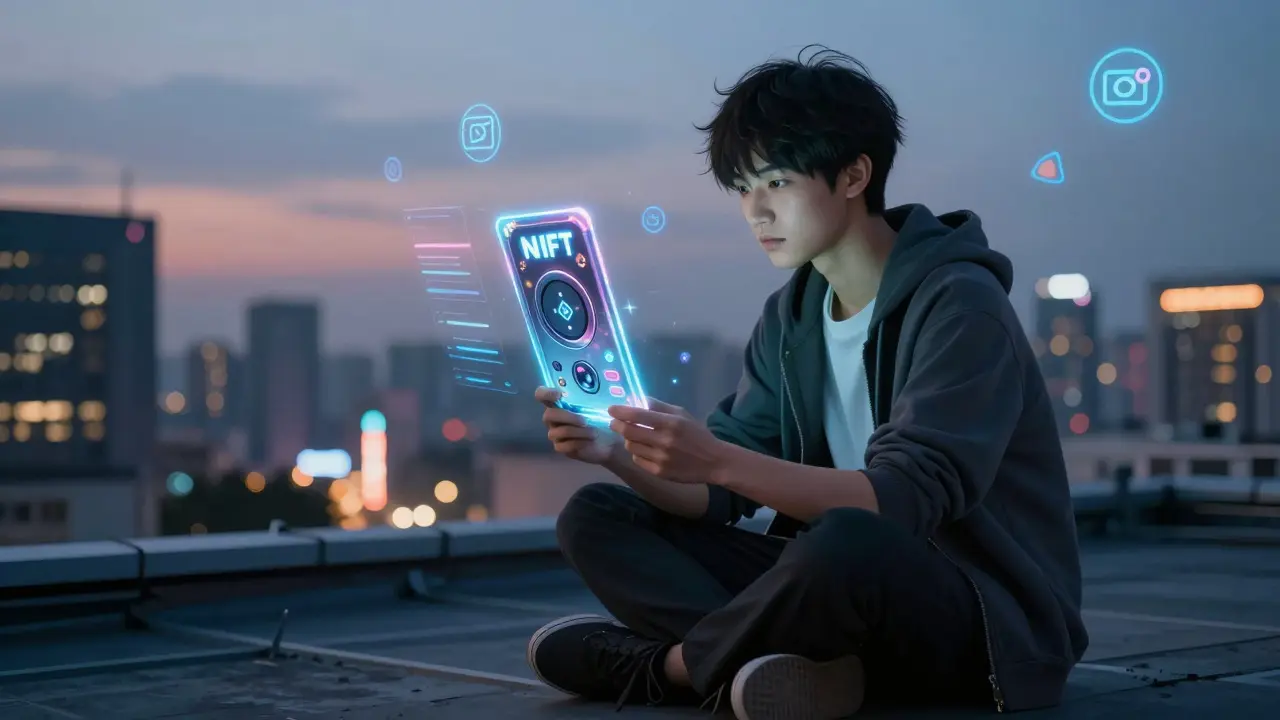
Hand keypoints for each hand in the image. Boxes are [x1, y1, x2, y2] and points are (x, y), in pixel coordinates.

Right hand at [535, 387, 615, 464]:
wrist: (608, 442)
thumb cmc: (600, 420)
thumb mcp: (599, 407)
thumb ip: (594, 398)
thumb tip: (605, 392)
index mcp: (559, 404)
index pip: (542, 395)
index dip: (546, 393)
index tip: (559, 395)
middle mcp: (554, 418)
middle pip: (548, 415)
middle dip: (567, 417)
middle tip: (585, 421)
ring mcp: (555, 433)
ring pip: (558, 432)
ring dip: (579, 432)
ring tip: (594, 433)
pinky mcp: (560, 447)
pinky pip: (563, 446)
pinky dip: (578, 443)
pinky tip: (589, 442)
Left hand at [607, 400, 735, 483]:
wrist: (714, 461)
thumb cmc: (697, 434)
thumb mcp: (682, 414)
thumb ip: (660, 407)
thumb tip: (638, 400)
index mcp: (670, 423)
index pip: (637, 415)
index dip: (620, 412)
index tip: (611, 409)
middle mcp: (664, 441)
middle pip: (629, 432)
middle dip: (617, 425)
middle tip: (614, 423)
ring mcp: (661, 458)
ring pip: (631, 447)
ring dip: (628, 439)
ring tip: (633, 436)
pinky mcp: (659, 472)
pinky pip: (638, 460)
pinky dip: (637, 453)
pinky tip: (644, 450)